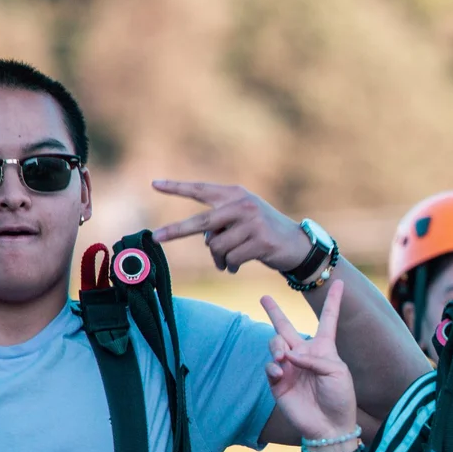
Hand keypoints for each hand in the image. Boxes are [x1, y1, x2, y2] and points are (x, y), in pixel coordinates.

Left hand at [152, 180, 311, 273]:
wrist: (298, 245)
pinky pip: (232, 259)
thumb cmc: (264, 232)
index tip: (154, 184)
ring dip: (219, 259)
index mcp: (235, 194)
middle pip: (201, 221)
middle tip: (156, 238)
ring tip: (227, 262)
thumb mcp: (243, 219)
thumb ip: (222, 224)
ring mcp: (253, 223)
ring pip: (217, 247)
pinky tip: (237, 266)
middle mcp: (243, 205)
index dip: (177, 188)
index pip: (201, 190)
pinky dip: (231, 266)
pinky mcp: (261, 241)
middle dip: (176, 231)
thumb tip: (208, 242)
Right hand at [261, 280, 357, 440]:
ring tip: (284, 357)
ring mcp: (290, 367)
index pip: (328, 320)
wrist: (330, 425)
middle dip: (274, 312)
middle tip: (264, 297)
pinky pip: (270, 366)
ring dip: (277, 346)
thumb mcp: (337, 372)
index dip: (333, 302)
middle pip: (286, 328)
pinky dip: (274, 367)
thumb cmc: (340, 397)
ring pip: (275, 344)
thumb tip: (287, 355)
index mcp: (325, 348)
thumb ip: (314, 358)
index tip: (338, 282)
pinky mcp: (278, 382)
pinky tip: (281, 372)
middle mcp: (305, 354)